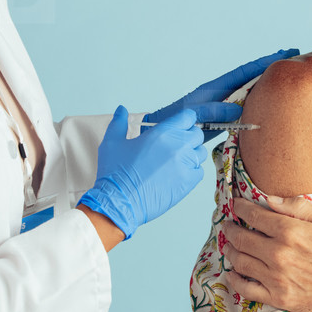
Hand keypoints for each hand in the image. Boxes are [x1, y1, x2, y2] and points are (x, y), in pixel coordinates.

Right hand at [77, 106, 204, 240]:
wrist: (119, 202)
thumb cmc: (115, 173)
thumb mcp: (111, 142)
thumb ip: (119, 123)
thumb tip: (121, 110)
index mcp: (162, 132)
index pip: (187, 117)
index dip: (184, 120)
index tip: (178, 126)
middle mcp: (178, 145)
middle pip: (197, 134)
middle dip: (188, 137)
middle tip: (174, 146)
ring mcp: (186, 164)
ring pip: (200, 153)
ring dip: (191, 154)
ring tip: (175, 162)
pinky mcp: (189, 182)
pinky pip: (199, 171)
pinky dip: (192, 171)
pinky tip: (177, 175)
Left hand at [145, 48, 299, 142]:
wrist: (161, 134)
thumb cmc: (174, 123)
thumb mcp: (194, 114)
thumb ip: (214, 110)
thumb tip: (239, 108)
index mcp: (215, 87)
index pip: (245, 71)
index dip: (265, 62)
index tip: (285, 52)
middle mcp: (221, 93)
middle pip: (251, 77)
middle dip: (271, 68)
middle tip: (294, 58)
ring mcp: (222, 105)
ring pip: (250, 92)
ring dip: (267, 86)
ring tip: (286, 81)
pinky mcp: (222, 119)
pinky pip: (245, 107)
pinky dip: (259, 103)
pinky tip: (270, 106)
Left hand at [222, 195, 311, 311]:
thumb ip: (297, 206)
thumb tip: (269, 199)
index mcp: (290, 231)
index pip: (254, 215)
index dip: (240, 207)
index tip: (236, 204)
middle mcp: (279, 254)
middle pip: (241, 238)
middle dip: (230, 229)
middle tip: (228, 225)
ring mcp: (276, 278)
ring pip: (240, 262)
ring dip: (231, 251)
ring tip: (230, 246)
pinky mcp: (278, 298)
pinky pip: (246, 288)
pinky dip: (234, 279)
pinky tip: (233, 273)